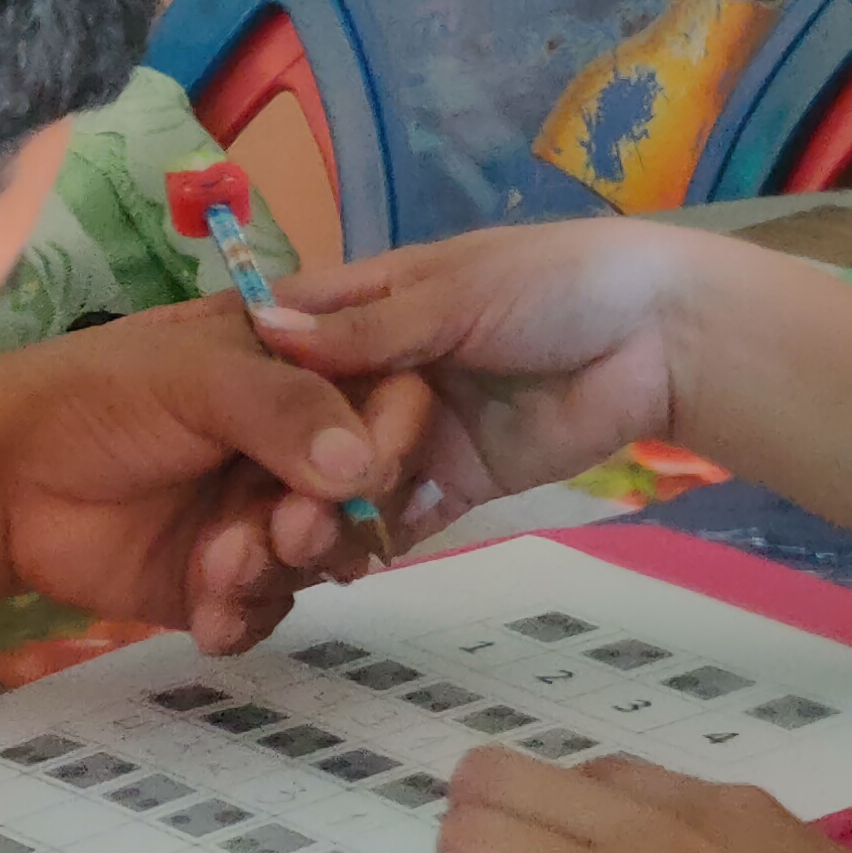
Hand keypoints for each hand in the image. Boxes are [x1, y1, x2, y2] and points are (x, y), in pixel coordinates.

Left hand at [0, 296, 435, 654]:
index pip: (390, 403)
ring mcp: (262, 517)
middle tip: (287, 533)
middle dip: (329, 522)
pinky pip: (270, 612)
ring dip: (279, 572)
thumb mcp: (196, 378)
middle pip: (366, 496)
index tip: (370, 477)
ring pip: (321, 560)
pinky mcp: (224, 582)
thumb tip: (366, 468)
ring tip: (219, 569)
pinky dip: (246, 617)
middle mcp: (296, 447)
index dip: (392, 443)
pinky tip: (208, 616)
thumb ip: (285, 410)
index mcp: (301, 374)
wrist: (3, 478)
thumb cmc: (100, 395)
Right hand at [254, 220, 739, 521]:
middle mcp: (385, 369)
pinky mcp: (462, 480)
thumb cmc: (557, 283)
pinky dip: (372, 540)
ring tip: (279, 550)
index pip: (291, 339)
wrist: (663, 337)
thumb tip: (261, 326)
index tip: (188, 420)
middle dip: (275, 465)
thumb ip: (367, 328)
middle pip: (310, 422)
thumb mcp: (455, 294)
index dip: (246, 376)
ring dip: (316, 510)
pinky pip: (404, 515)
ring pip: (347, 477)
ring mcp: (422, 429)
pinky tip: (335, 569)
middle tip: (231, 514)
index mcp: (376, 303)